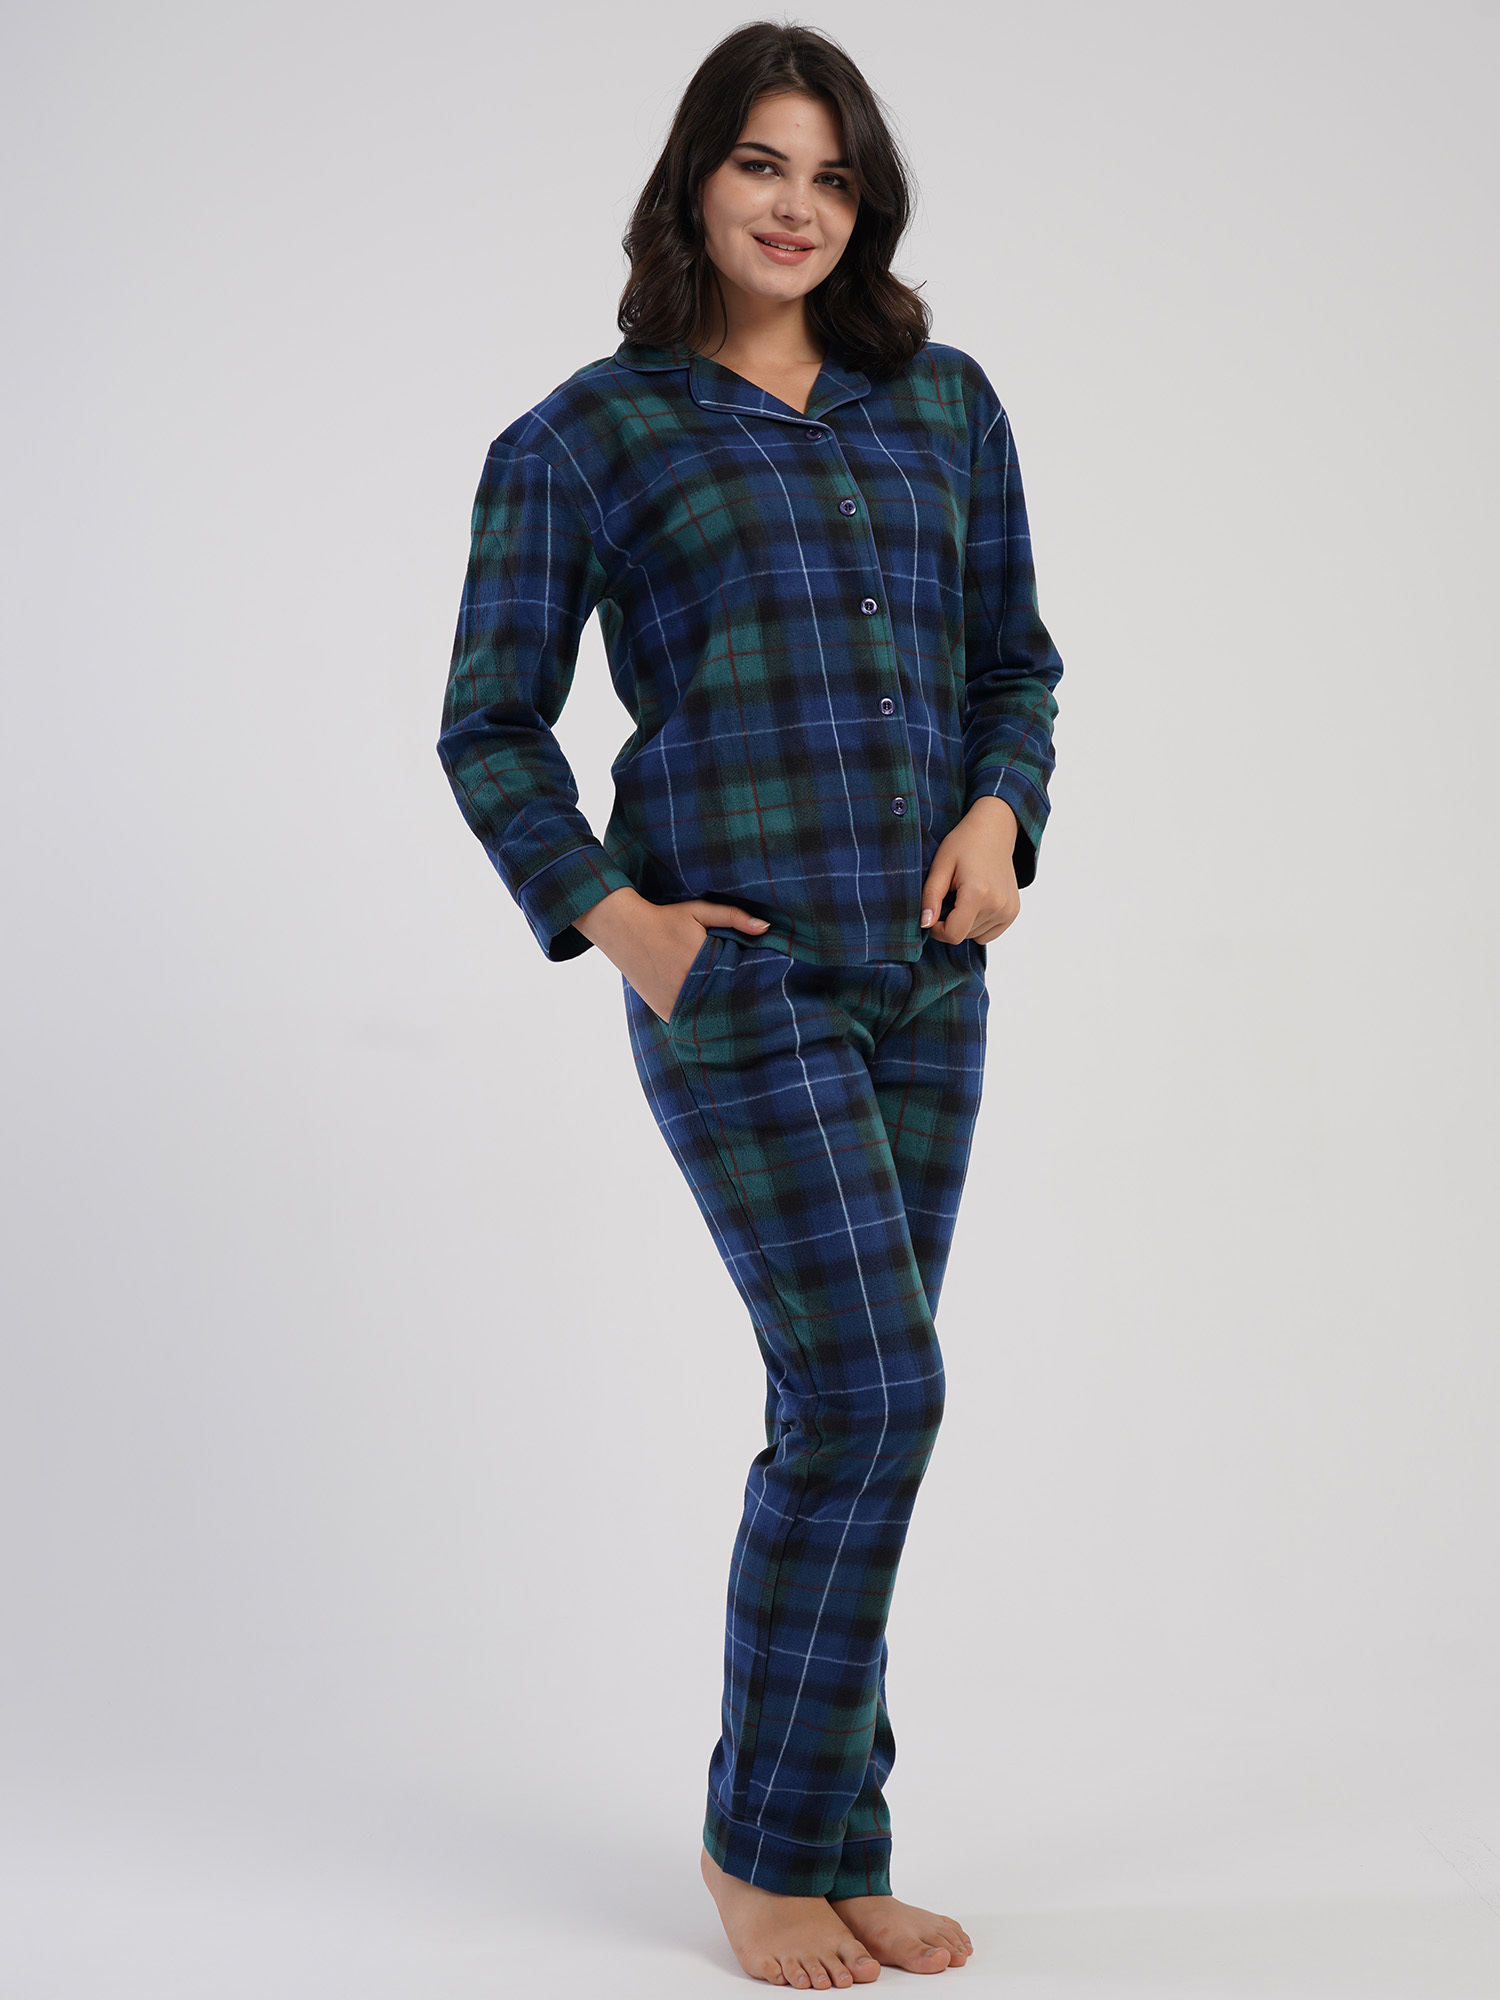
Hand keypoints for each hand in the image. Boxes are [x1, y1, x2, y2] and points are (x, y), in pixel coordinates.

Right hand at [573, 887, 769, 1021]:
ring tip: (738, 1018)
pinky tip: (711, 1017)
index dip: (752, 986)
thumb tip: (766, 927)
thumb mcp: (699, 912)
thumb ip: (734, 917)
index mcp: (702, 964)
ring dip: (719, 1016)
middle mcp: (688, 987)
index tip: (765, 990)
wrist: (624, 930)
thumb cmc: (665, 919)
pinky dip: (699, 1020)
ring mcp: (674, 1003)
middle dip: (738, 1003)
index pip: (739, 983)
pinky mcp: (664, 1011)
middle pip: (725, 1003)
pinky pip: (689, 1021)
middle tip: (757, 1008)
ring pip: (707, 1017)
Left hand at [920, 796, 1021, 945]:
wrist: (994, 831)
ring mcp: (1008, 910)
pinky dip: (978, 924)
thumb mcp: (940, 866)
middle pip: (963, 935)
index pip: (953, 934)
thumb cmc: (964, 844)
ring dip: (964, 922)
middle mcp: (997, 905)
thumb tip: (924, 924)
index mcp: (978, 893)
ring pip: (975, 936)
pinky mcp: (1013, 912)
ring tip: (964, 895)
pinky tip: (976, 902)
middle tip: (950, 895)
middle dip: (950, 922)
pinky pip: (988, 934)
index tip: (933, 911)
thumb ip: (931, 896)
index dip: (937, 929)